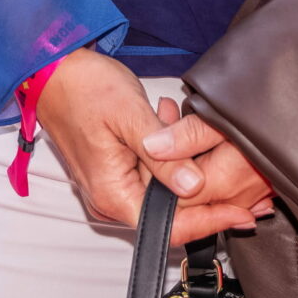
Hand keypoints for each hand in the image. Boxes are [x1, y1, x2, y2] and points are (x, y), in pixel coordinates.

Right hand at [34, 49, 266, 242]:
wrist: (52, 70)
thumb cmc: (84, 88)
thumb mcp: (130, 116)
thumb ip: (164, 154)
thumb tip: (195, 185)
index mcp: (112, 194)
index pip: (171, 226)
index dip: (211, 222)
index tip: (245, 212)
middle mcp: (111, 199)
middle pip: (171, 214)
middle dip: (208, 191)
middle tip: (238, 167)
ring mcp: (112, 186)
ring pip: (165, 192)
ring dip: (186, 163)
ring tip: (192, 124)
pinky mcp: (116, 171)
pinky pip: (153, 174)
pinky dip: (171, 153)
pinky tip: (172, 120)